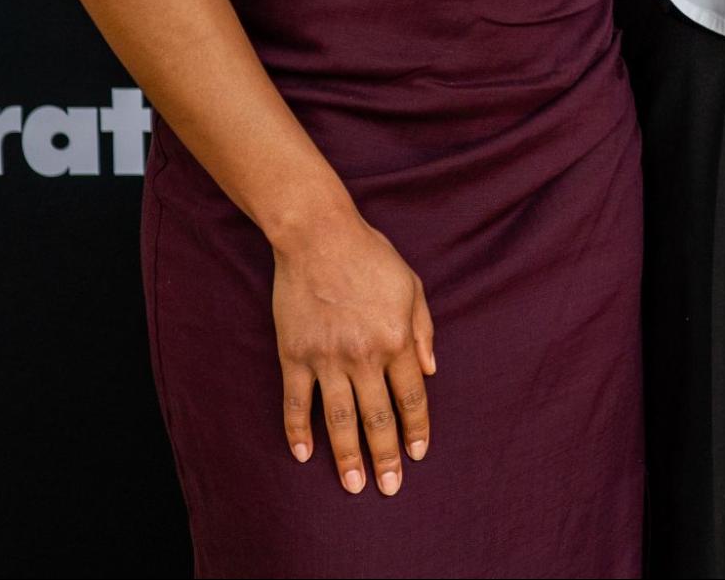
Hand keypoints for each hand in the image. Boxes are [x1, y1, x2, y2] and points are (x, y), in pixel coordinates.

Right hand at [272, 209, 436, 495]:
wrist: (318, 236)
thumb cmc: (370, 257)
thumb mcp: (411, 286)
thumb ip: (423, 330)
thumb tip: (430, 371)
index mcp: (396, 338)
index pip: (411, 396)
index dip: (416, 428)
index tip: (417, 455)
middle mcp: (363, 355)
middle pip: (378, 417)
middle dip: (385, 457)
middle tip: (389, 488)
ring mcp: (326, 358)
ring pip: (339, 419)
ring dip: (346, 455)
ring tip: (352, 485)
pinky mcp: (294, 354)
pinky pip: (296, 402)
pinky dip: (297, 431)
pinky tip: (303, 455)